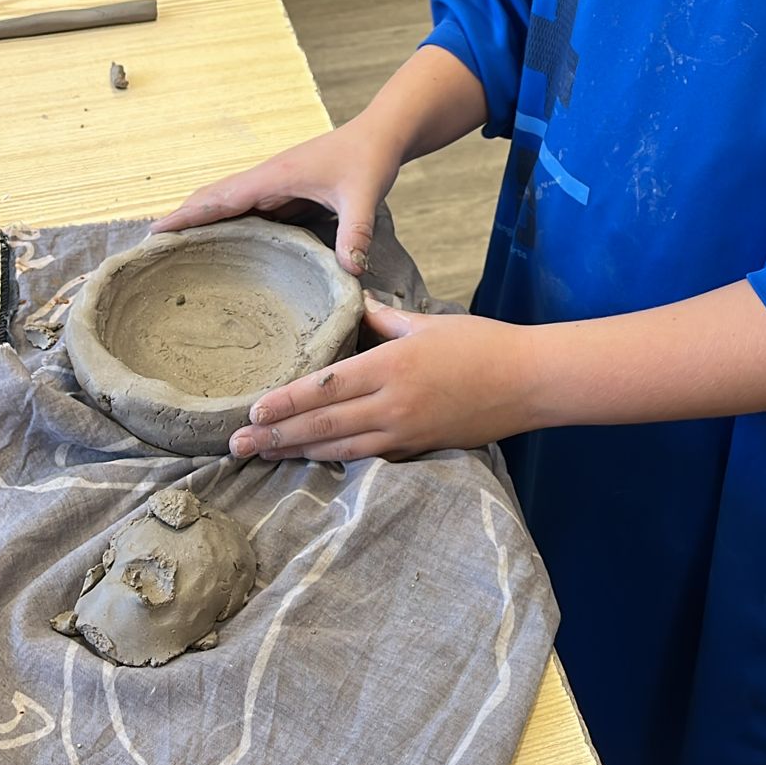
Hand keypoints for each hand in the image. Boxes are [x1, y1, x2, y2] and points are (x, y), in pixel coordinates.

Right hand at [152, 122, 400, 276]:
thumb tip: (349, 271)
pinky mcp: (285, 192)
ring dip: (201, 222)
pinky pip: (247, 210)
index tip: (153, 232)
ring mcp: (274, 185)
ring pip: (227, 204)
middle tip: (150, 251)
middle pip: (212, 200)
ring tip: (174, 252)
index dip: (186, 215)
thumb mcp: (364, 195)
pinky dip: (227, 224)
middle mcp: (266, 179)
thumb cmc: (369, 158)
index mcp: (273, 177)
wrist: (381, 135)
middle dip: (182, 220)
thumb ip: (355, 232)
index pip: (219, 198)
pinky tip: (222, 246)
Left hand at [229, 292, 535, 461]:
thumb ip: (385, 317)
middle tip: (236, 447)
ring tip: (263, 457)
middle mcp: (391, 404)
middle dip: (276, 437)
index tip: (252, 411)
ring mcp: (405, 432)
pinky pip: (368, 458)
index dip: (285, 402)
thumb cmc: (482, 343)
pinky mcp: (418, 448)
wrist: (529, 381)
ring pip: (339, 449)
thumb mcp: (428, 322)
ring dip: (297, 454)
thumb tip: (356, 303)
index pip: (325, 387)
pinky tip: (312, 461)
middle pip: (322, 426)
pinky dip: (336, 460)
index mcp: (390, 365)